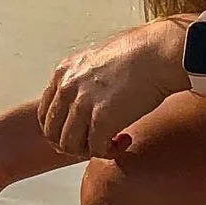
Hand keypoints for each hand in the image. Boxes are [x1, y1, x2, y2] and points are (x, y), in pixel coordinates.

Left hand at [35, 18, 192, 160]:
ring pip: (70, 146)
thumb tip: (84, 104)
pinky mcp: (101, 119)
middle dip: (73, 144)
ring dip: (90, 150)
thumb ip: (83, 81)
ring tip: (111, 142)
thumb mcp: (97, 60)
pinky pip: (96, 150)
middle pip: (53, 133)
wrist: (160, 52)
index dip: (61, 129)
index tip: (79, 134)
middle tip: (95, 143)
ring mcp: (82, 104)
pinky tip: (125, 139)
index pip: (45, 113)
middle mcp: (67, 87)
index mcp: (64, 72)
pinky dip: (110, 151)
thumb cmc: (140, 53)